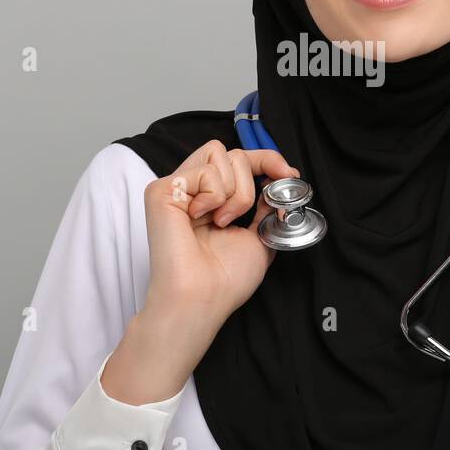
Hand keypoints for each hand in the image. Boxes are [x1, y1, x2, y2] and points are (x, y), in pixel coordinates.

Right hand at [142, 139, 300, 328]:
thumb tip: (279, 181)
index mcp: (211, 200)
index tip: (288, 172)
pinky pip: (206, 171)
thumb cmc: (225, 279)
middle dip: (250, 184)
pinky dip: (215, 197)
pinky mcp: (161, 189)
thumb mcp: (260, 236)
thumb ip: (266, 207)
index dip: (267, 159)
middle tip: (240, 217)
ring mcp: (176, 187)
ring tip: (220, 222)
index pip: (239, 159)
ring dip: (235, 193)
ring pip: (221, 155)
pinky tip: (200, 219)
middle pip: (232, 152)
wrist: (204, 297)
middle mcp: (192, 190)